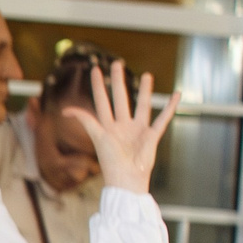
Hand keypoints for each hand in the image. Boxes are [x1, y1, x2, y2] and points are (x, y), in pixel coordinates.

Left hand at [60, 62, 176, 196]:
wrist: (127, 179)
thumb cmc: (111, 161)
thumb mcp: (97, 137)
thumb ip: (86, 121)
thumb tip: (66, 110)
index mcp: (106, 126)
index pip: (101, 101)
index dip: (98, 86)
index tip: (95, 69)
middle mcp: (122, 125)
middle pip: (120, 98)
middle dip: (118, 81)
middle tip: (118, 63)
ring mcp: (137, 130)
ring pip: (142, 105)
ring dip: (145, 91)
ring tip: (147, 75)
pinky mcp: (151, 135)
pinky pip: (163, 118)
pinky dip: (170, 107)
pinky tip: (176, 95)